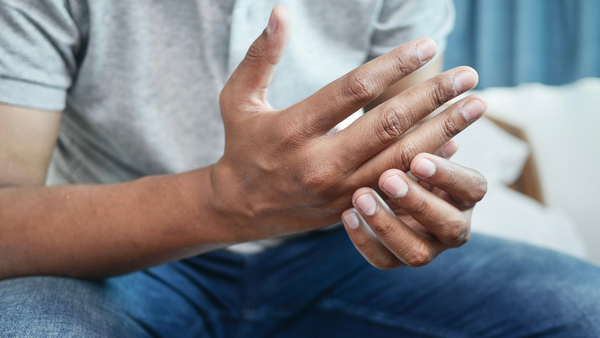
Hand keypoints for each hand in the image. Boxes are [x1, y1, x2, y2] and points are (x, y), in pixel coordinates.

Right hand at [210, 6, 484, 240]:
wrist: (240, 207)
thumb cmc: (242, 146)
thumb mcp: (238, 99)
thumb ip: (260, 56)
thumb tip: (281, 12)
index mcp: (293, 130)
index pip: (355, 91)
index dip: (395, 64)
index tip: (428, 46)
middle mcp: (320, 164)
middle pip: (389, 125)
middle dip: (434, 97)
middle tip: (470, 76)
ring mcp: (340, 190)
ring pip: (402, 158)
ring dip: (445, 131)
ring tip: (477, 106)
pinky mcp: (352, 206)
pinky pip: (398, 184)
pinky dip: (428, 164)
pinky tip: (454, 144)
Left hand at [341, 147, 486, 268]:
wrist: (380, 183)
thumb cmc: (406, 154)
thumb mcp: (415, 144)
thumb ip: (423, 136)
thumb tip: (429, 112)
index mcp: (466, 194)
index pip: (473, 188)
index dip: (448, 176)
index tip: (418, 159)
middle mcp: (454, 225)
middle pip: (449, 224)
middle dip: (417, 202)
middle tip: (387, 177)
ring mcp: (428, 247)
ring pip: (417, 252)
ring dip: (388, 225)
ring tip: (360, 196)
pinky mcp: (397, 259)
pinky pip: (384, 260)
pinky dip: (364, 239)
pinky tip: (347, 215)